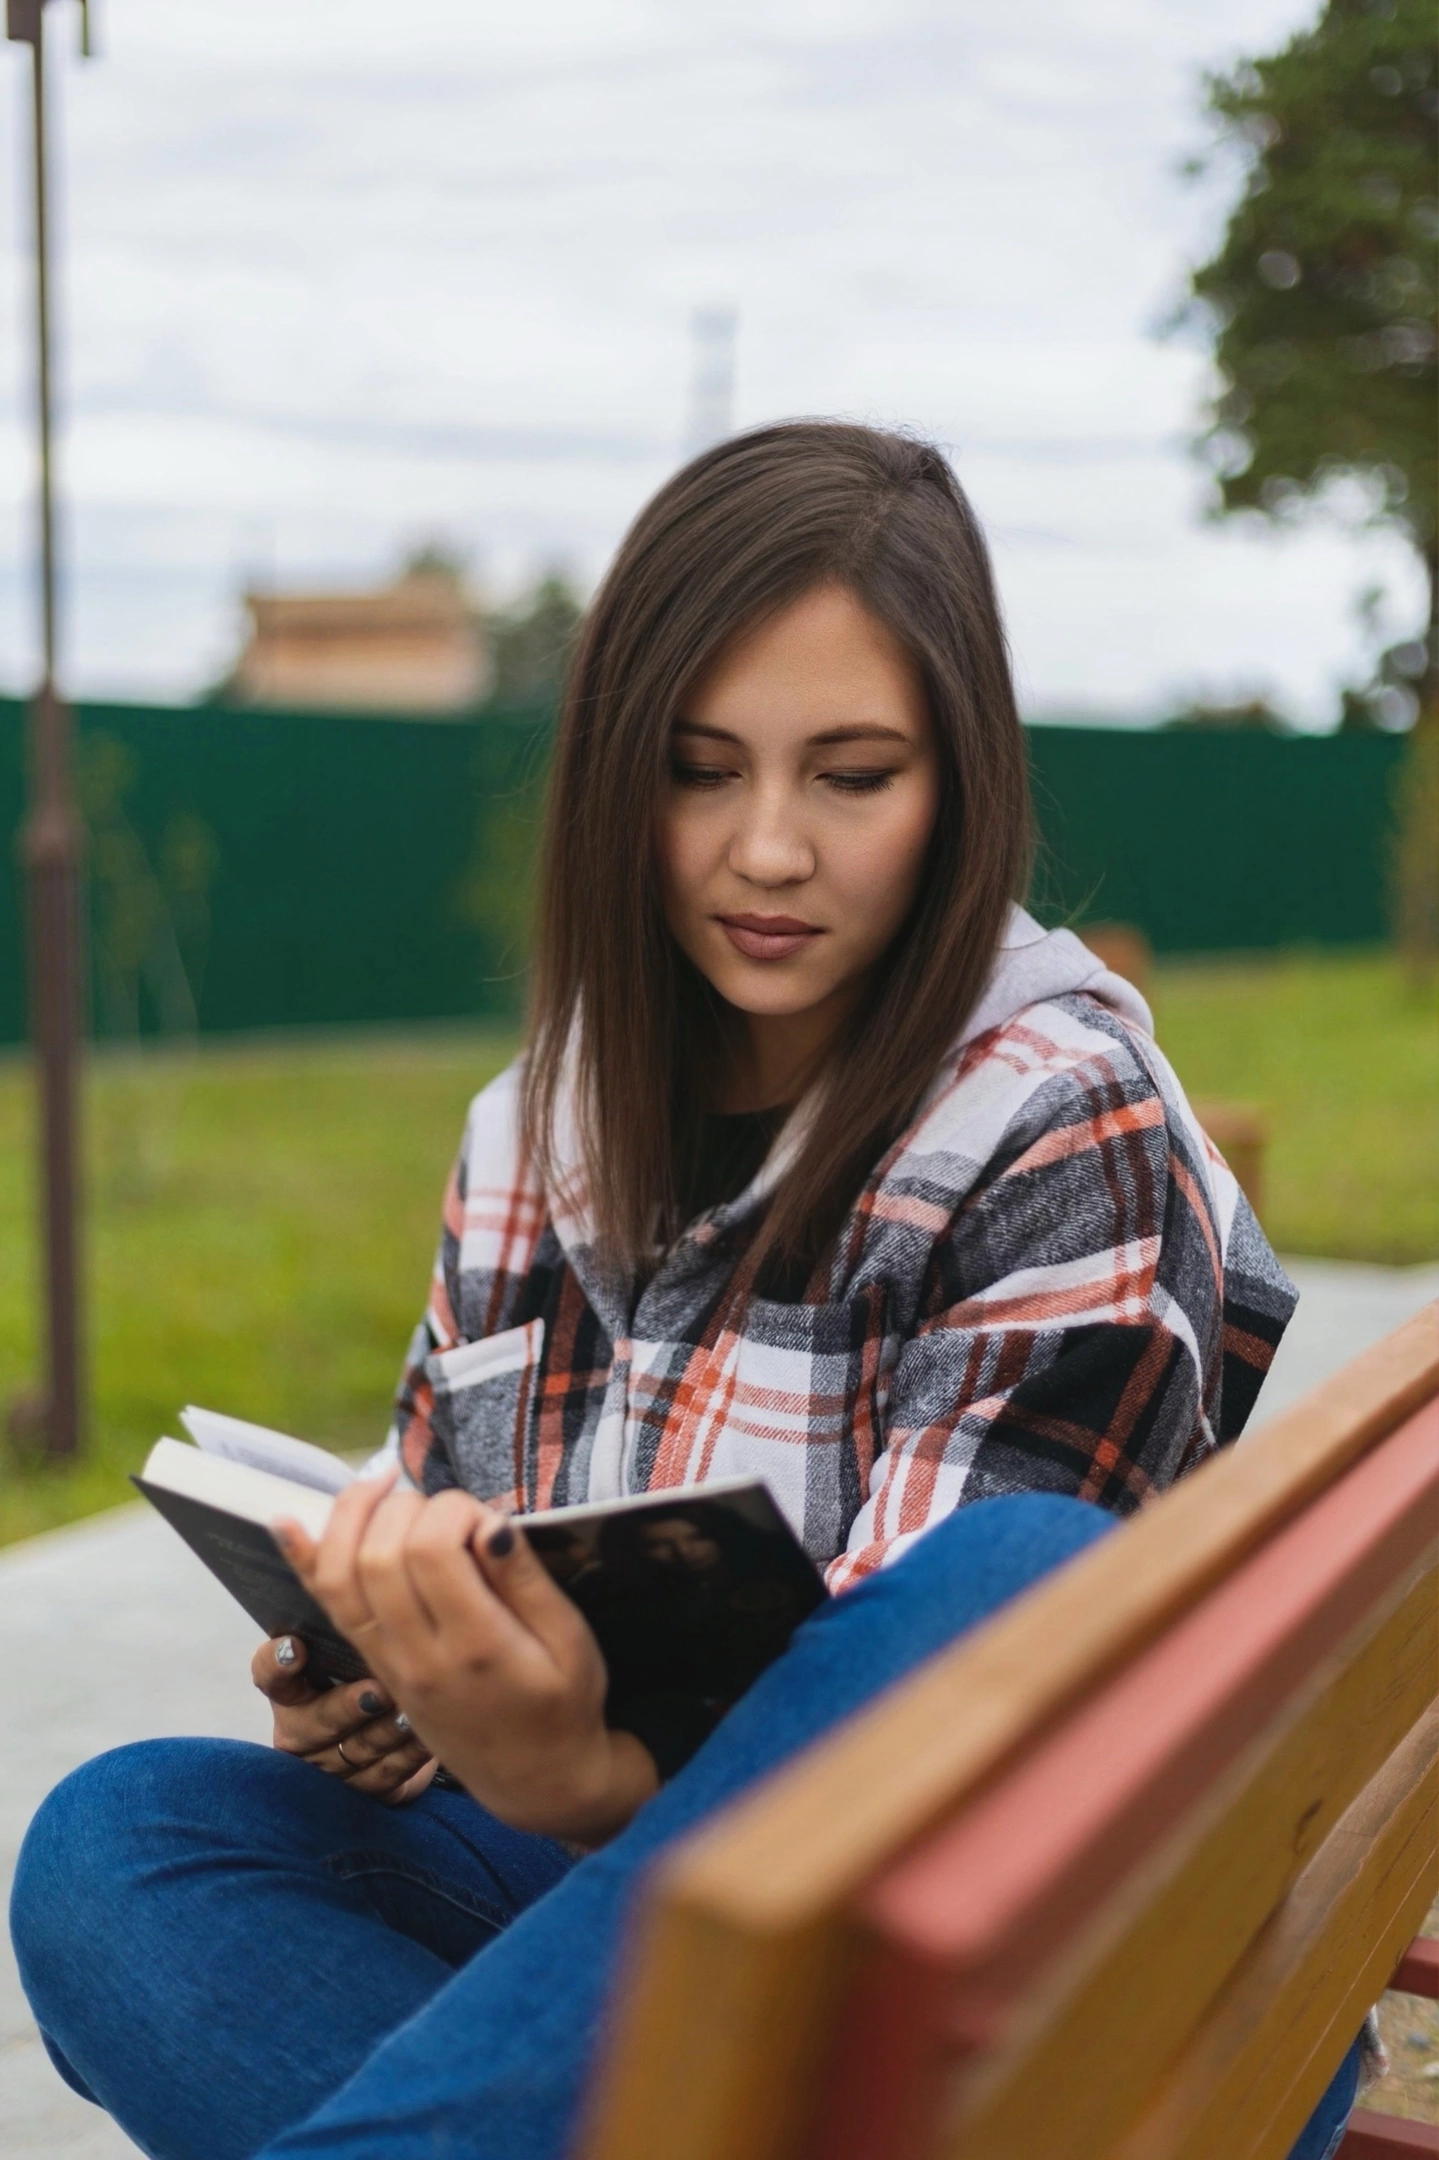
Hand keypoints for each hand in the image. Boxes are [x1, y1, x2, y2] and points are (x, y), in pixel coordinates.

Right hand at [251, 1631, 437, 1804]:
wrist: (393, 1729)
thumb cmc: (367, 1671)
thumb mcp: (351, 1647)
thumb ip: (350, 1618)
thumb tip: (351, 1574)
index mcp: (291, 1689)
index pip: (270, 1673)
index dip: (278, 1663)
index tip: (295, 1647)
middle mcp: (302, 1730)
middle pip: (316, 1722)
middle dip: (347, 1706)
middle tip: (378, 1689)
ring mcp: (333, 1766)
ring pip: (358, 1749)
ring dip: (388, 1730)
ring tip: (411, 1712)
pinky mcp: (367, 1790)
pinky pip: (388, 1775)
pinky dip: (411, 1755)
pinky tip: (430, 1737)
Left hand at [274, 1473, 658, 1844]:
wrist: (533, 1778)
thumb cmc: (564, 1702)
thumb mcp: (571, 1641)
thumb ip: (526, 1579)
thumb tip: (488, 1521)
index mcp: (477, 1646)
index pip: (433, 1551)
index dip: (453, 1510)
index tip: (484, 1517)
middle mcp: (419, 1655)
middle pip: (380, 1553)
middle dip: (408, 1506)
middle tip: (447, 1510)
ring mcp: (387, 1662)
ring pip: (340, 1574)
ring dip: (352, 1515)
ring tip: (383, 1484)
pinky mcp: (373, 1664)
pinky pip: (326, 1606)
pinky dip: (303, 1559)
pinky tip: (288, 1521)